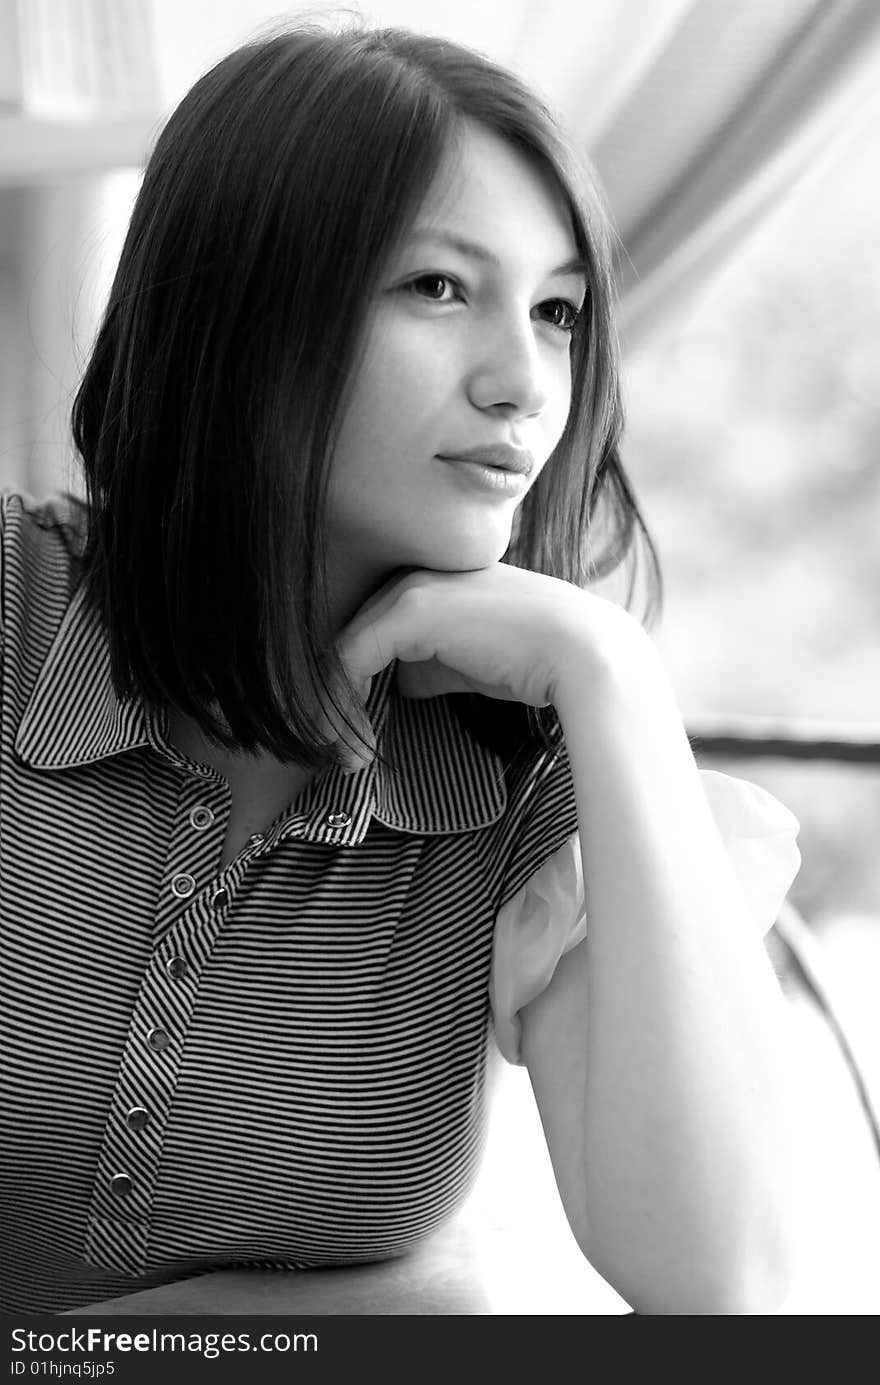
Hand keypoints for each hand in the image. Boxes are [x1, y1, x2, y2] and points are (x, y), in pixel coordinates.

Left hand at [330, 564, 616, 770]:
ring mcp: (411, 588)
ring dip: (335, 707)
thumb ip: (434, 663)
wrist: (580, 653)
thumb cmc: (536, 661)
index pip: (370, 633)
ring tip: (345, 755)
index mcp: (430, 581)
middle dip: (336, 699)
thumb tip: (403, 681)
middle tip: (336, 750)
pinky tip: (357, 742)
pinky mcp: (410, 610)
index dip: (352, 685)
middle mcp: (414, 575)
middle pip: (350, 639)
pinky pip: (351, 658)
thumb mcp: (472, 661)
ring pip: (343, 649)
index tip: (354, 735)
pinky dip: (342, 703)